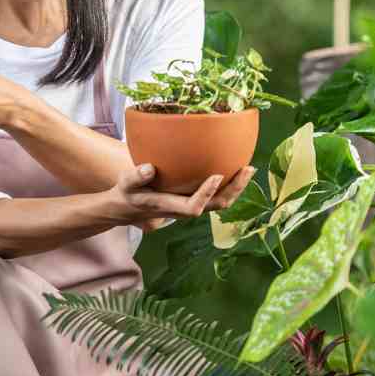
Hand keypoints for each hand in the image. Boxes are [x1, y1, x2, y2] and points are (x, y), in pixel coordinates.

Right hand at [108, 165, 255, 232]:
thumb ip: (136, 177)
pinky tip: (234, 166)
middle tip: (248, 169)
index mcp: (169, 206)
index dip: (207, 194)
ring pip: (220, 202)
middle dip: (234, 190)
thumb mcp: (126, 184)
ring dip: (236, 187)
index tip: (217, 175)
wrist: (130, 207)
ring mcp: (192, 205)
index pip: (193, 206)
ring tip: (248, 168)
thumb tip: (149, 168)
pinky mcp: (194, 199)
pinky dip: (229, 184)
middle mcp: (185, 209)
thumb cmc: (128, 193)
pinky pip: (216, 195)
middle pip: (216, 206)